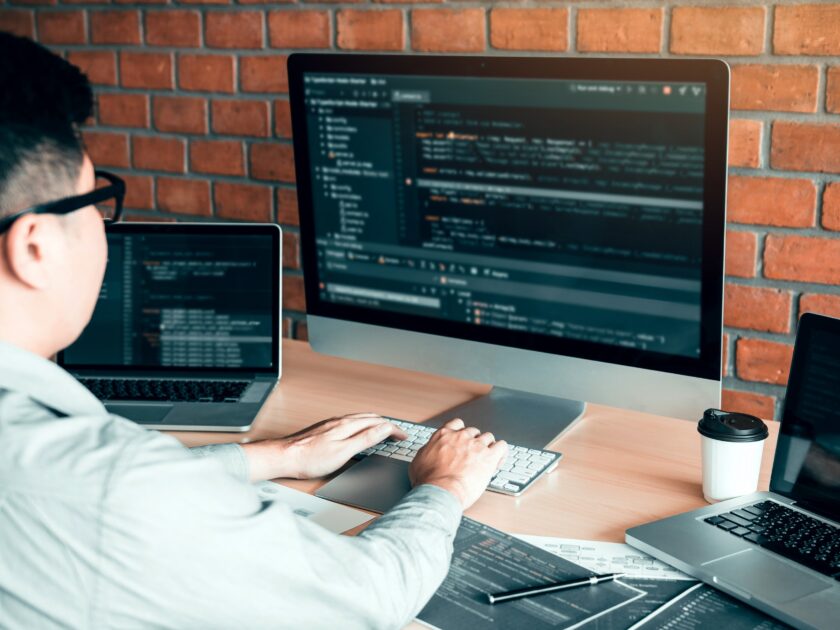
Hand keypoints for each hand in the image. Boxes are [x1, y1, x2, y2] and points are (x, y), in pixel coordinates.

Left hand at [243, 413, 407, 480]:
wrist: (284, 456)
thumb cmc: (309, 458)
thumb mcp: (343, 452)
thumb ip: (365, 439)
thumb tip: (384, 428)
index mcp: (347, 425)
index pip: (378, 423)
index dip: (393, 429)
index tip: (403, 436)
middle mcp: (340, 421)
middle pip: (370, 417)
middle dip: (387, 424)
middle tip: (398, 433)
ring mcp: (332, 423)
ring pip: (359, 418)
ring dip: (375, 422)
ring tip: (383, 430)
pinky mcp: (324, 428)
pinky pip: (350, 421)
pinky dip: (362, 424)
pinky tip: (358, 431)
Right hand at [409, 418, 507, 509]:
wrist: (440, 491)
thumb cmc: (428, 481)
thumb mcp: (419, 461)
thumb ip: (428, 451)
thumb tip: (429, 451)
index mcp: (444, 436)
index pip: (456, 424)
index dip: (461, 431)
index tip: (462, 439)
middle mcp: (461, 437)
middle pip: (474, 431)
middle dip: (474, 441)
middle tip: (473, 454)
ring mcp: (476, 445)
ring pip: (488, 437)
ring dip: (488, 446)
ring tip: (487, 458)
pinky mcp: (489, 457)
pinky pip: (502, 446)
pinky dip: (502, 452)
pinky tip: (498, 460)